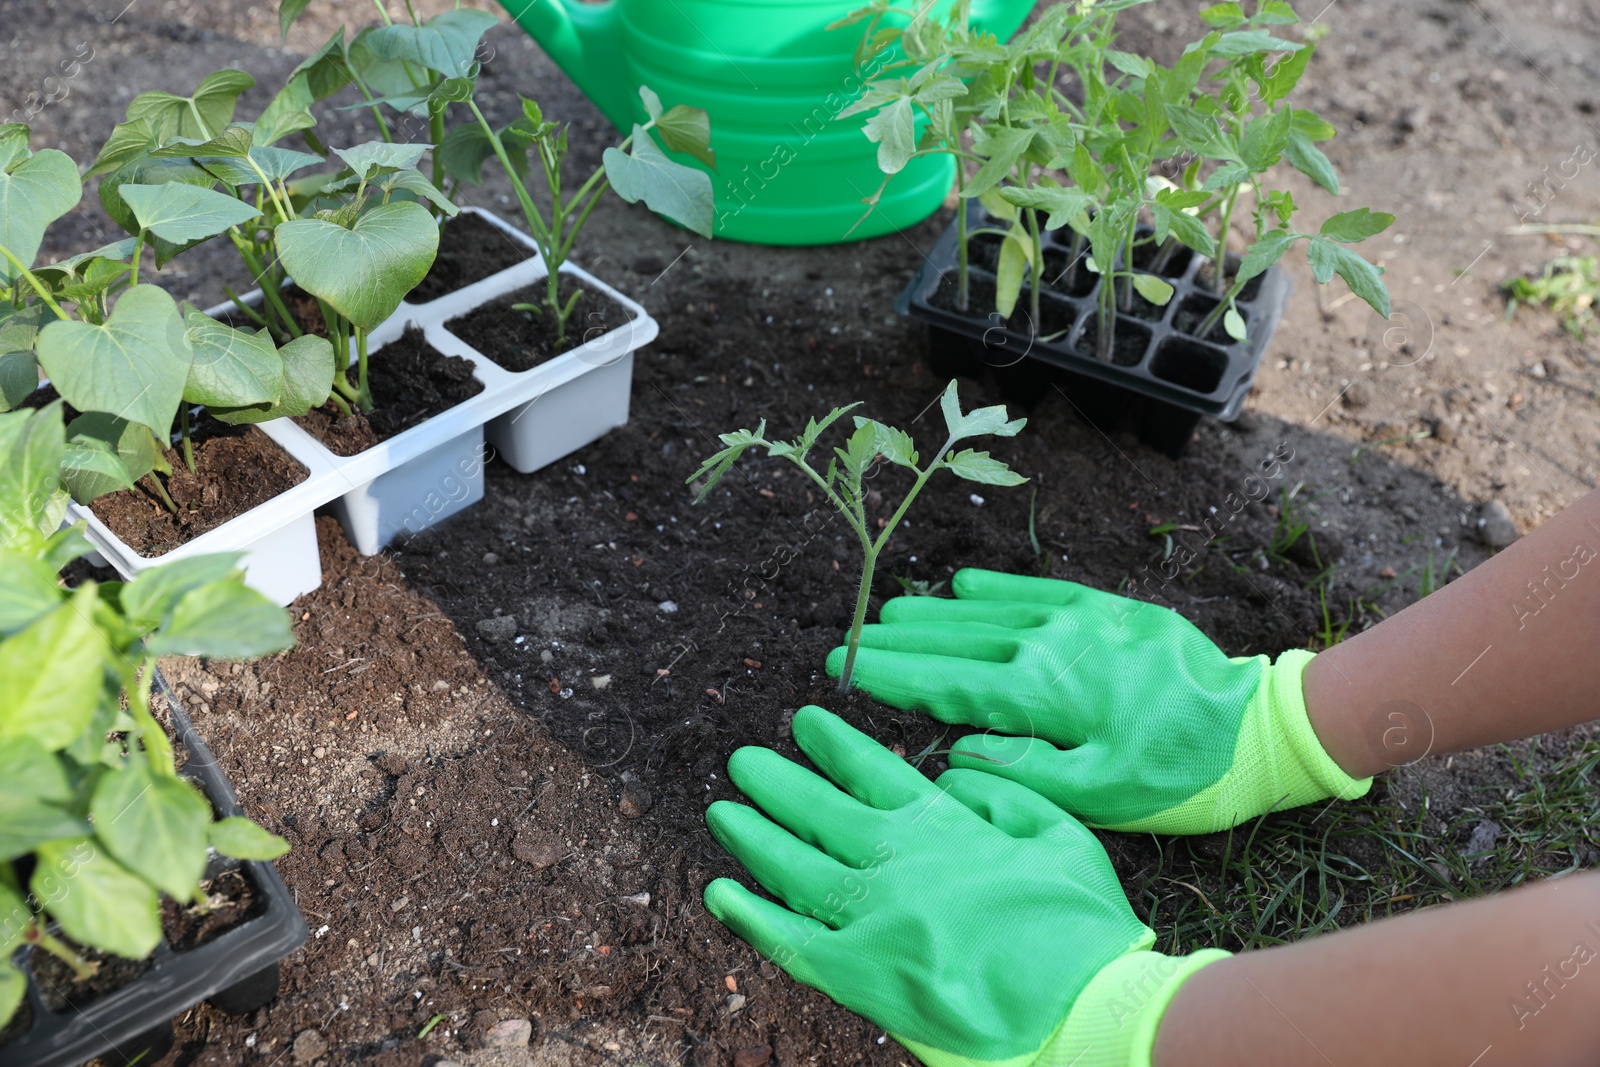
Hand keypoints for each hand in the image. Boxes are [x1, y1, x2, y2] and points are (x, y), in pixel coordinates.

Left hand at [703, 706, 1224, 1066]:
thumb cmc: (1082, 923)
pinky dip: (752, 918)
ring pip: (795, 868)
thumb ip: (997, 793)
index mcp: (944, 827)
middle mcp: (898, 864)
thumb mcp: (1057, 831)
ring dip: (754, 837)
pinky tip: (719, 894)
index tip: (806, 723)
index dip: (834, 745)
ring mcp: (875, 920)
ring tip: (723, 810)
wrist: (1086, 1007)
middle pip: (819, 813)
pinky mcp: (862, 976)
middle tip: (743, 760)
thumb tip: (948, 778)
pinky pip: (792, 943)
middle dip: (777, 783)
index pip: (873, 771)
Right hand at [824, 569, 1369, 832]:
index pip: (942, 682)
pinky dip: (992, 591)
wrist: (1254, 725)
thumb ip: (1019, 771)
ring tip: (887, 617)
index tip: (844, 669)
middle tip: (848, 642)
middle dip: (896, 643)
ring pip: (984, 614)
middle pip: (953, 641)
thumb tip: (958, 748)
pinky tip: (960, 589)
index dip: (888, 675)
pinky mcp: (1103, 607)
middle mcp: (1045, 645)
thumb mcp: (1097, 795)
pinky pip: (1032, 592)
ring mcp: (1073, 619)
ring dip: (932, 616)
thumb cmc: (1175, 774)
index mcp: (1037, 694)